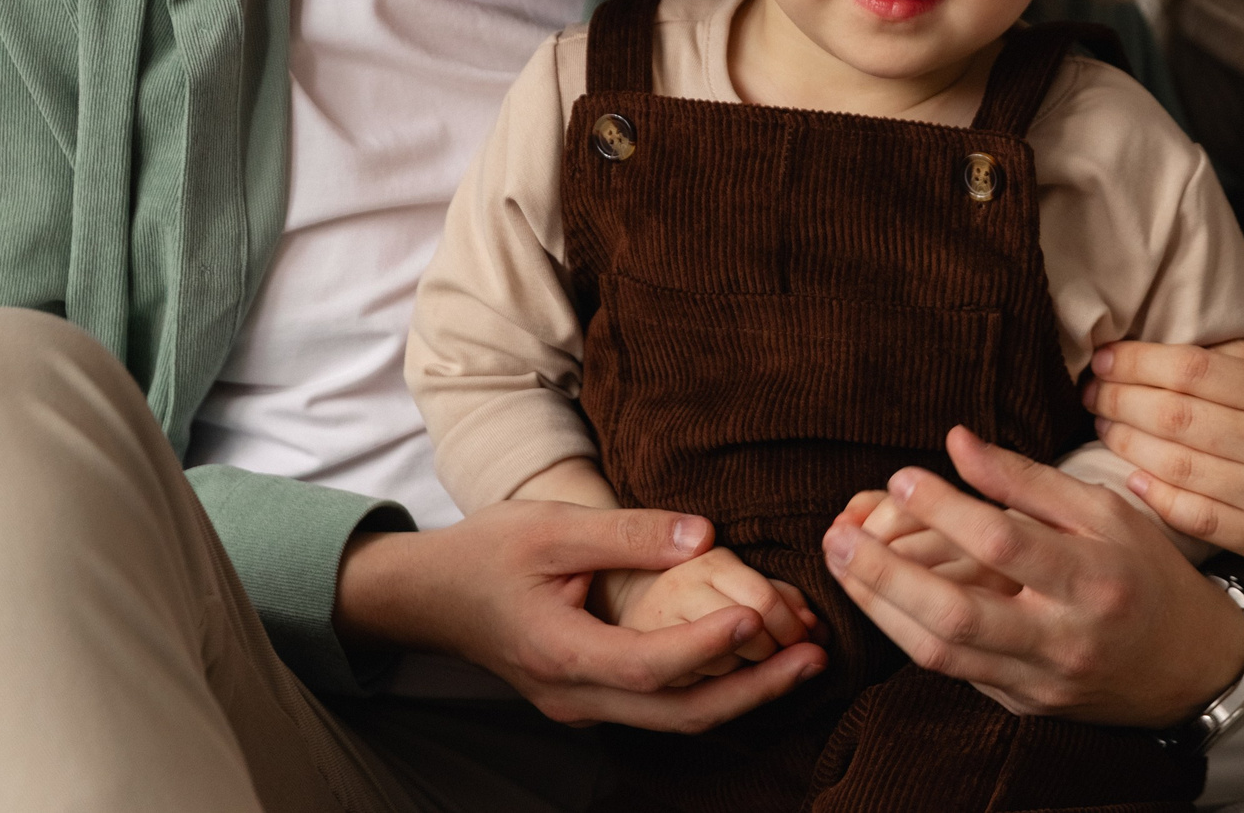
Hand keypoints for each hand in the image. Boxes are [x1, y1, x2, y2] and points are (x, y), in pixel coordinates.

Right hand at [336, 499, 825, 727]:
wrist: (430, 594)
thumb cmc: (487, 552)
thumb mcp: (551, 526)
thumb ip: (630, 534)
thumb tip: (707, 537)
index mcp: (560, 653)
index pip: (648, 666)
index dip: (707, 648)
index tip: (758, 619)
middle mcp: (574, 695)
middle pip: (676, 713)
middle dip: (752, 691)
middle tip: (814, 658)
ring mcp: (582, 705)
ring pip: (673, 717)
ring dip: (740, 694)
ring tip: (803, 662)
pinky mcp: (591, 697)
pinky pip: (660, 705)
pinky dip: (711, 688)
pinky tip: (753, 660)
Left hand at [821, 427, 1243, 725]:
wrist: (1191, 666)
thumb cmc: (1146, 573)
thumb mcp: (1104, 511)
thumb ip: (1026, 479)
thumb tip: (956, 441)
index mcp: (1094, 577)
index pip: (1003, 542)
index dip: (944, 507)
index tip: (901, 475)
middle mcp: (1065, 637)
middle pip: (956, 612)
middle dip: (885, 573)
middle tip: (838, 533)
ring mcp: (1040, 680)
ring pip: (941, 653)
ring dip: (880, 608)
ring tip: (841, 564)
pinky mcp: (1022, 705)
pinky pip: (953, 672)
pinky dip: (908, 633)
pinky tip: (878, 599)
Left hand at [1083, 338, 1243, 582]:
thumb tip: (1182, 346)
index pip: (1198, 370)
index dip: (1140, 362)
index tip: (1106, 358)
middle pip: (1180, 417)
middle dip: (1122, 400)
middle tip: (1092, 392)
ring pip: (1181, 467)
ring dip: (1128, 445)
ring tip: (1102, 427)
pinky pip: (1199, 517)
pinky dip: (1158, 496)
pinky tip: (1132, 477)